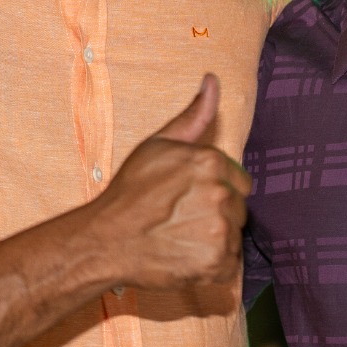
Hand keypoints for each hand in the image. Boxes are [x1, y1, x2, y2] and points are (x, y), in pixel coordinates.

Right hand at [94, 74, 251, 289]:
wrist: (107, 240)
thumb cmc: (130, 192)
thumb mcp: (159, 144)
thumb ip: (194, 115)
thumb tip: (213, 79)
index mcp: (211, 161)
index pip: (239, 181)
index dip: (218, 191)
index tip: (190, 200)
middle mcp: (220, 193)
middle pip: (238, 209)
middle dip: (216, 216)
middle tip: (181, 220)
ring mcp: (220, 230)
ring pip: (234, 237)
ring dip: (215, 241)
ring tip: (181, 239)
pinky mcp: (216, 263)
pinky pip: (230, 266)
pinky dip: (212, 267)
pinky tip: (186, 258)